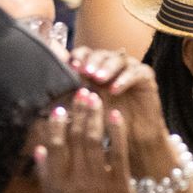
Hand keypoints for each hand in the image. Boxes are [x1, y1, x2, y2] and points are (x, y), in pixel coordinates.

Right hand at [36, 89, 147, 192]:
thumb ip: (47, 180)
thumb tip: (39, 150)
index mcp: (56, 188)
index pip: (52, 149)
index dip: (54, 126)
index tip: (57, 108)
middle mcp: (74, 182)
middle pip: (73, 139)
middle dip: (76, 112)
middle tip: (80, 92)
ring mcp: (97, 181)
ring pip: (92, 140)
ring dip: (93, 115)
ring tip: (94, 97)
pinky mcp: (119, 183)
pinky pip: (116, 150)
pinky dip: (115, 131)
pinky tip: (115, 115)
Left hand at [68, 47, 170, 170]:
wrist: (132, 138)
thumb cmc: (105, 124)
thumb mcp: (84, 109)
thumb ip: (70, 97)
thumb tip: (46, 94)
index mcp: (96, 68)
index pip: (85, 54)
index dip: (77, 57)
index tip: (70, 68)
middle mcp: (112, 65)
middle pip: (101, 54)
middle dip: (92, 61)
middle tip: (85, 72)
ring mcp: (130, 68)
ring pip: (118, 60)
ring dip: (107, 67)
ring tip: (98, 79)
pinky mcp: (146, 76)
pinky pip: (136, 72)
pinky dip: (125, 79)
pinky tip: (115, 89)